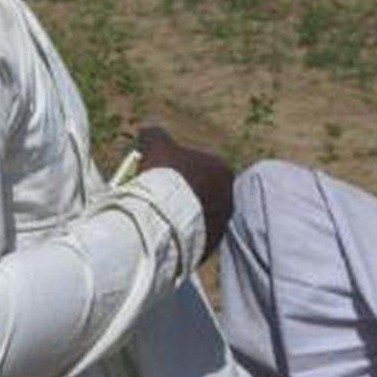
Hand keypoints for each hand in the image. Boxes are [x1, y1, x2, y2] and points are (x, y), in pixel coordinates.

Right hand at [136, 126, 233, 262]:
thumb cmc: (165, 176)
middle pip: (203, 193)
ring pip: (200, 217)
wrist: (163, 217)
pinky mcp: (211, 246)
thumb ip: (155, 134)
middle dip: (185, 195)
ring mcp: (222, 224)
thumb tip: (147, 131)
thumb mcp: (157, 145)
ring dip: (184, 216)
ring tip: (160, 217)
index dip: (180, 170)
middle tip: (159, 197)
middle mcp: (230, 197)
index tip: (161, 176)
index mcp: (222, 170)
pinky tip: (164, 232)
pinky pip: (195, 237)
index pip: (201, 167)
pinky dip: (182, 234)